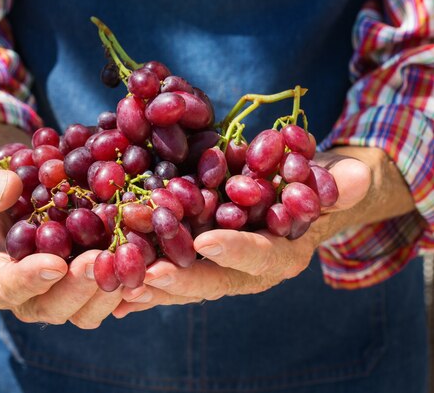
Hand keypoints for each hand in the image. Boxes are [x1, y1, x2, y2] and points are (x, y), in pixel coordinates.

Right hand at [0, 124, 122, 328]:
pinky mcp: (96, 282)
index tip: (53, 264)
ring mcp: (67, 292)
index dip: (28, 281)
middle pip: (53, 308)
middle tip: (98, 259)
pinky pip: (114, 294)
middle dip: (77, 288)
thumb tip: (6, 190)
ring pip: (89, 310)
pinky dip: (131, 281)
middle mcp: (32, 295)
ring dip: (109, 289)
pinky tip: (150, 262)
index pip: (6, 289)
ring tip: (129, 259)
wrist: (23, 191)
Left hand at [114, 147, 411, 316]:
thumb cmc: (316, 183)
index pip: (260, 256)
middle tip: (147, 277)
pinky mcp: (196, 259)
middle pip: (213, 280)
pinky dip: (141, 275)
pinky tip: (112, 279)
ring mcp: (219, 268)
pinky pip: (168, 270)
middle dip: (181, 280)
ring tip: (120, 283)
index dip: (236, 250)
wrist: (296, 191)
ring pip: (184, 281)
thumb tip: (352, 179)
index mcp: (283, 254)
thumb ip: (343, 183)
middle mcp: (248, 271)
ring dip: (152, 284)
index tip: (206, 242)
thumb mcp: (335, 179)